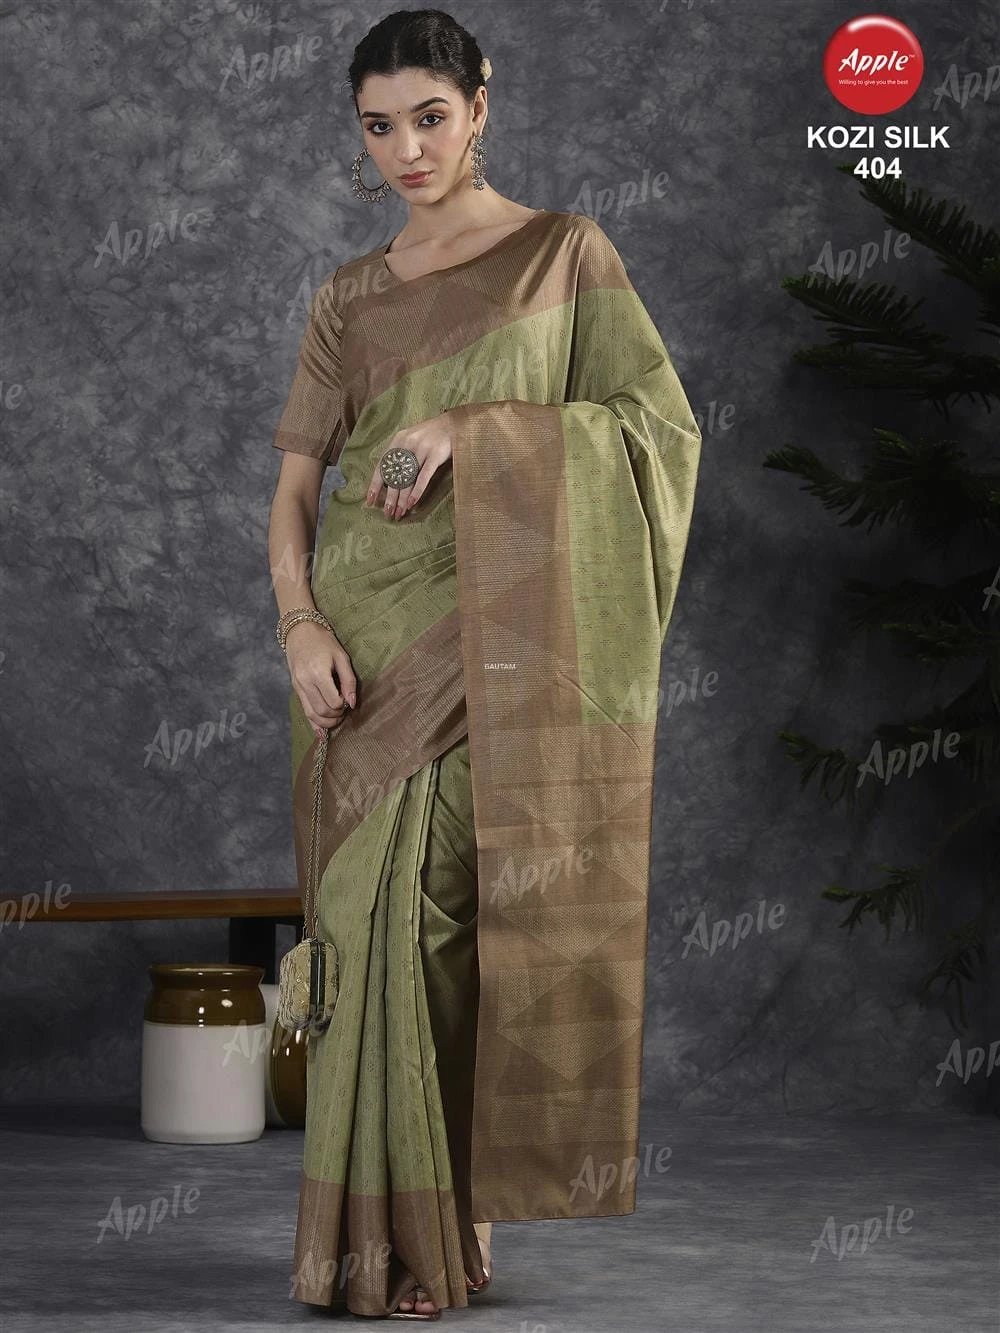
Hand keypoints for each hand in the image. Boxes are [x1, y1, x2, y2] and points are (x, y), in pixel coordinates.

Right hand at [284, 621, 357, 739]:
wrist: (300, 631)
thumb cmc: (324, 641)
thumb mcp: (342, 657)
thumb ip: (348, 681)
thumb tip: (352, 703)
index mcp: (318, 673)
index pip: (333, 702)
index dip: (343, 706)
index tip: (348, 699)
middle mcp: (305, 682)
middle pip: (322, 711)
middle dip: (336, 716)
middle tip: (345, 710)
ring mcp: (298, 686)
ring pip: (312, 714)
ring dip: (327, 722)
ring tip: (337, 719)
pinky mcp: (295, 688)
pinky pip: (304, 710)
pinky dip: (313, 723)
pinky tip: (321, 733)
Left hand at [364, 411, 453, 519]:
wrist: (454, 423)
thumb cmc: (432, 435)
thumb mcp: (412, 439)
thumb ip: (401, 454)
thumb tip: (389, 479)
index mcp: (398, 440)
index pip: (382, 465)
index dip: (375, 484)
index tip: (370, 501)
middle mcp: (407, 444)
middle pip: (394, 475)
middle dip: (390, 497)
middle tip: (387, 514)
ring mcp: (422, 449)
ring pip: (408, 479)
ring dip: (402, 499)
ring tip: (399, 513)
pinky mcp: (435, 454)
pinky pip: (424, 476)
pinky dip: (417, 491)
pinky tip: (412, 503)